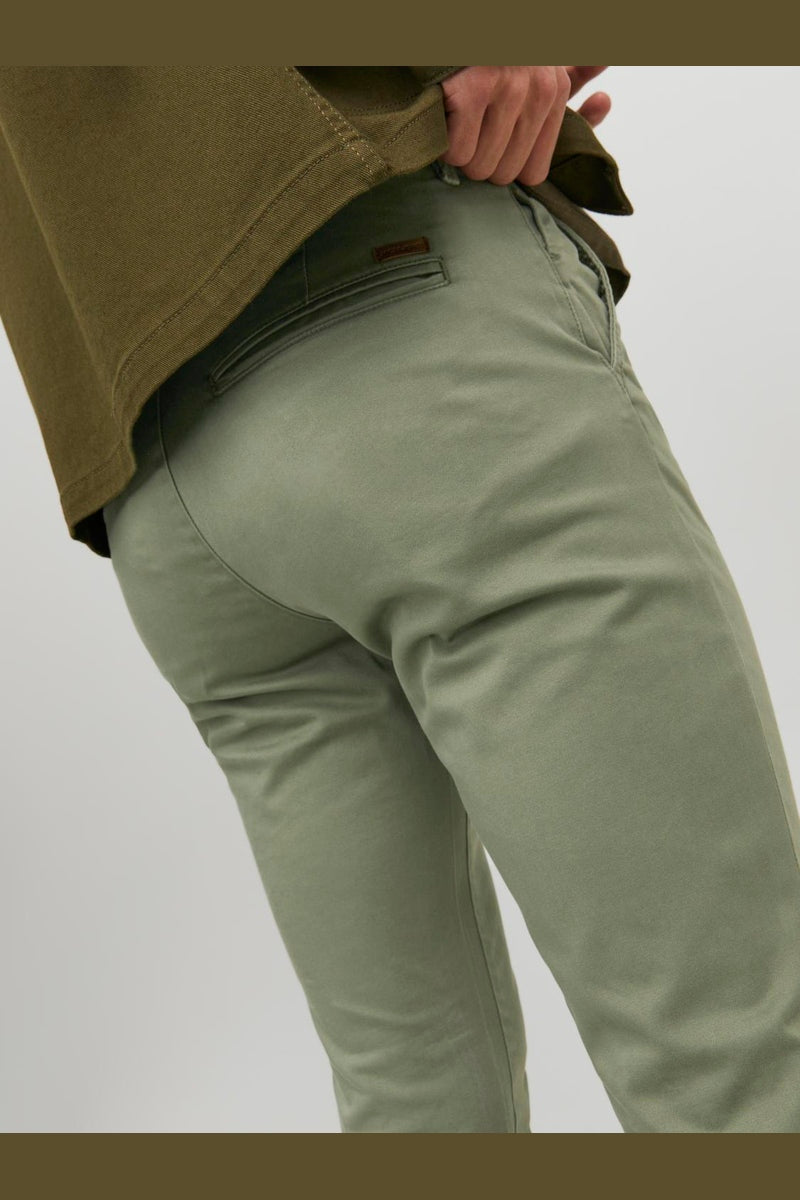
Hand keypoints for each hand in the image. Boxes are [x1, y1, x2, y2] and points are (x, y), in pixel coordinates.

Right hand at [438, 66, 611, 186]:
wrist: (453, 34)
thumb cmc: (493, 57)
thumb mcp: (541, 67)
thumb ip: (572, 83)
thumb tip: (604, 100)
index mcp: (555, 89)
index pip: (533, 173)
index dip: (504, 164)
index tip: (491, 137)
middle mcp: (539, 89)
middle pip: (504, 174)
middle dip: (479, 159)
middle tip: (468, 128)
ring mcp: (505, 88)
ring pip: (479, 166)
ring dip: (458, 152)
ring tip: (455, 120)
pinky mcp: (471, 90)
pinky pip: (458, 152)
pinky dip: (442, 143)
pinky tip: (443, 118)